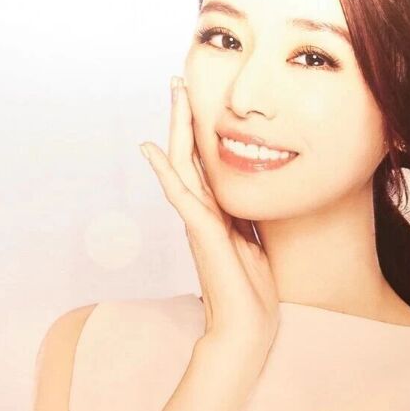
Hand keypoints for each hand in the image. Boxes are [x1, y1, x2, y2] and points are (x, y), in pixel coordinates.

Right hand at [141, 77, 279, 370]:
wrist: (247, 329)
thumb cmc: (253, 294)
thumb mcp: (257, 243)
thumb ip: (249, 220)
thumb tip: (253, 200)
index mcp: (215, 213)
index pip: (201, 164)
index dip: (196, 131)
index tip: (194, 100)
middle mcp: (202, 213)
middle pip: (186, 155)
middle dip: (182, 117)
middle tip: (176, 81)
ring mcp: (198, 222)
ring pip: (180, 166)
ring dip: (175, 128)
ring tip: (172, 95)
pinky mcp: (201, 233)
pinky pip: (180, 195)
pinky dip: (164, 171)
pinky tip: (152, 149)